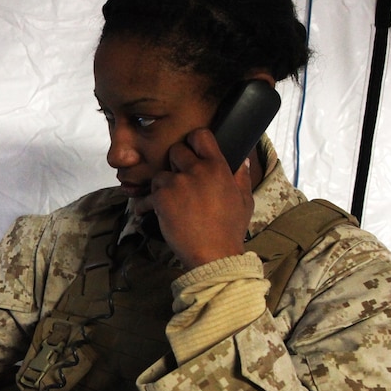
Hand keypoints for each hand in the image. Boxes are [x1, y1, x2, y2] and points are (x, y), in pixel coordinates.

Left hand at [134, 128, 254, 269]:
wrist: (213, 254)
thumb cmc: (230, 230)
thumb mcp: (244, 200)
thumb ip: (241, 177)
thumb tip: (242, 161)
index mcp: (218, 167)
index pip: (201, 136)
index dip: (193, 141)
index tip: (191, 150)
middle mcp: (196, 170)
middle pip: (176, 151)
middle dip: (175, 164)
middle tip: (178, 180)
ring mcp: (177, 183)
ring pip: (160, 174)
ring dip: (162, 186)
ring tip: (167, 201)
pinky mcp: (161, 198)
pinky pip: (148, 195)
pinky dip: (146, 204)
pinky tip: (149, 211)